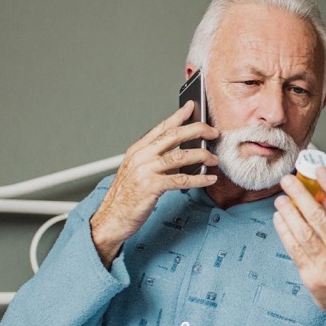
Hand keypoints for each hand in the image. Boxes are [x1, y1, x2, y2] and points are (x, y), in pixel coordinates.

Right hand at [89, 100, 217, 266]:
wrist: (111, 219)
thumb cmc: (127, 197)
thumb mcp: (139, 172)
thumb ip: (158, 161)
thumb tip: (186, 156)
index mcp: (137, 150)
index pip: (161, 128)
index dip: (178, 115)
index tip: (192, 106)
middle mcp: (140, 157)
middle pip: (174, 136)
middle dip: (197, 130)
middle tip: (213, 132)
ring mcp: (145, 171)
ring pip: (181, 156)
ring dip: (202, 156)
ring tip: (214, 159)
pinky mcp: (151, 187)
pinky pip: (182, 179)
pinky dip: (199, 179)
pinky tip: (209, 179)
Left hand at [273, 166, 325, 325]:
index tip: (319, 169)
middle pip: (319, 218)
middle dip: (301, 195)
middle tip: (289, 180)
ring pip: (304, 233)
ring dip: (289, 212)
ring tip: (281, 198)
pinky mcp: (312, 278)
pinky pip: (295, 250)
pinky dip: (286, 232)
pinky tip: (280, 219)